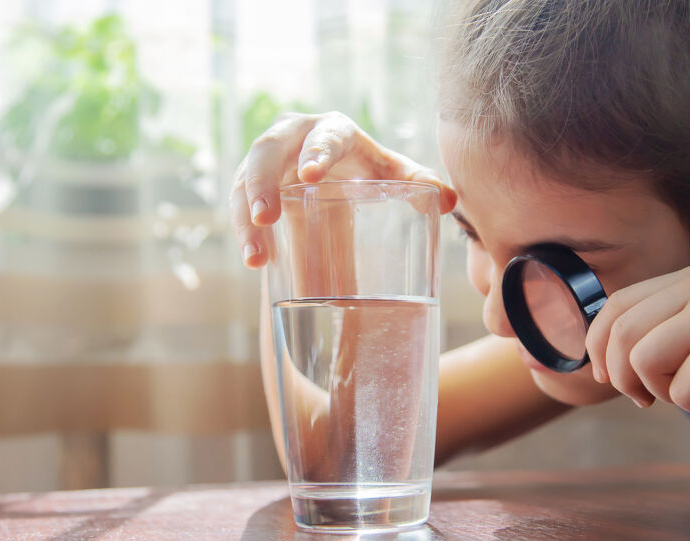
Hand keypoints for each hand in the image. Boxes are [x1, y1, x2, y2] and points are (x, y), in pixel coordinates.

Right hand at [230, 111, 455, 267]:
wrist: (337, 178)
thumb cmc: (368, 172)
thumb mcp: (391, 176)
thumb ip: (419, 183)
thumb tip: (448, 199)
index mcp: (333, 130)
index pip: (324, 134)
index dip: (315, 150)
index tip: (309, 175)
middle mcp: (293, 137)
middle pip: (267, 151)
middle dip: (261, 182)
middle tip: (265, 216)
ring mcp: (266, 161)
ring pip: (244, 181)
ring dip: (245, 217)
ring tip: (256, 256)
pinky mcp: (251, 184)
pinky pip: (240, 205)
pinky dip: (245, 233)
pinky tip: (255, 262)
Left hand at [584, 263, 689, 429]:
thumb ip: (669, 330)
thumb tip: (607, 358)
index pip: (617, 303)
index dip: (598, 342)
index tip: (604, 374)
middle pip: (620, 332)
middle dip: (620, 374)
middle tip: (642, 400)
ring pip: (642, 361)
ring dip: (665, 391)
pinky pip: (680, 391)